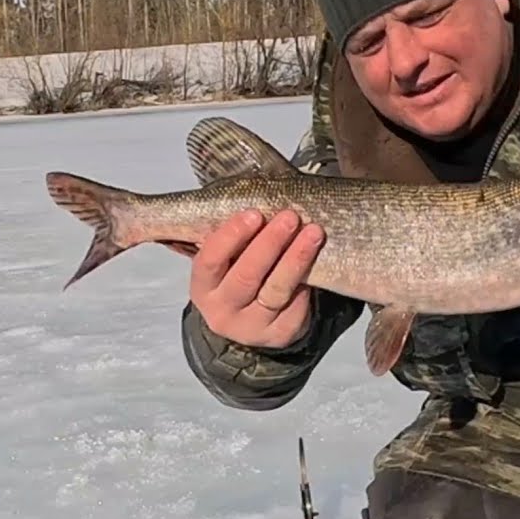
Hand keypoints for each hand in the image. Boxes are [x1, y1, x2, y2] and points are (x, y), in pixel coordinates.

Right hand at [188, 208, 325, 348]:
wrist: (252, 319)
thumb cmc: (240, 273)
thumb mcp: (228, 257)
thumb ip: (235, 232)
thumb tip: (258, 182)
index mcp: (203, 287)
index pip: (209, 260)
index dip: (231, 236)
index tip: (254, 213)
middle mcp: (221, 311)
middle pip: (246, 276)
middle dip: (270, 243)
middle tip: (290, 217)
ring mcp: (250, 327)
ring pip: (276, 291)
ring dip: (296, 259)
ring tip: (314, 233)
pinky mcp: (278, 336)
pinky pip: (295, 307)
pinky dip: (306, 282)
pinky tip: (317, 262)